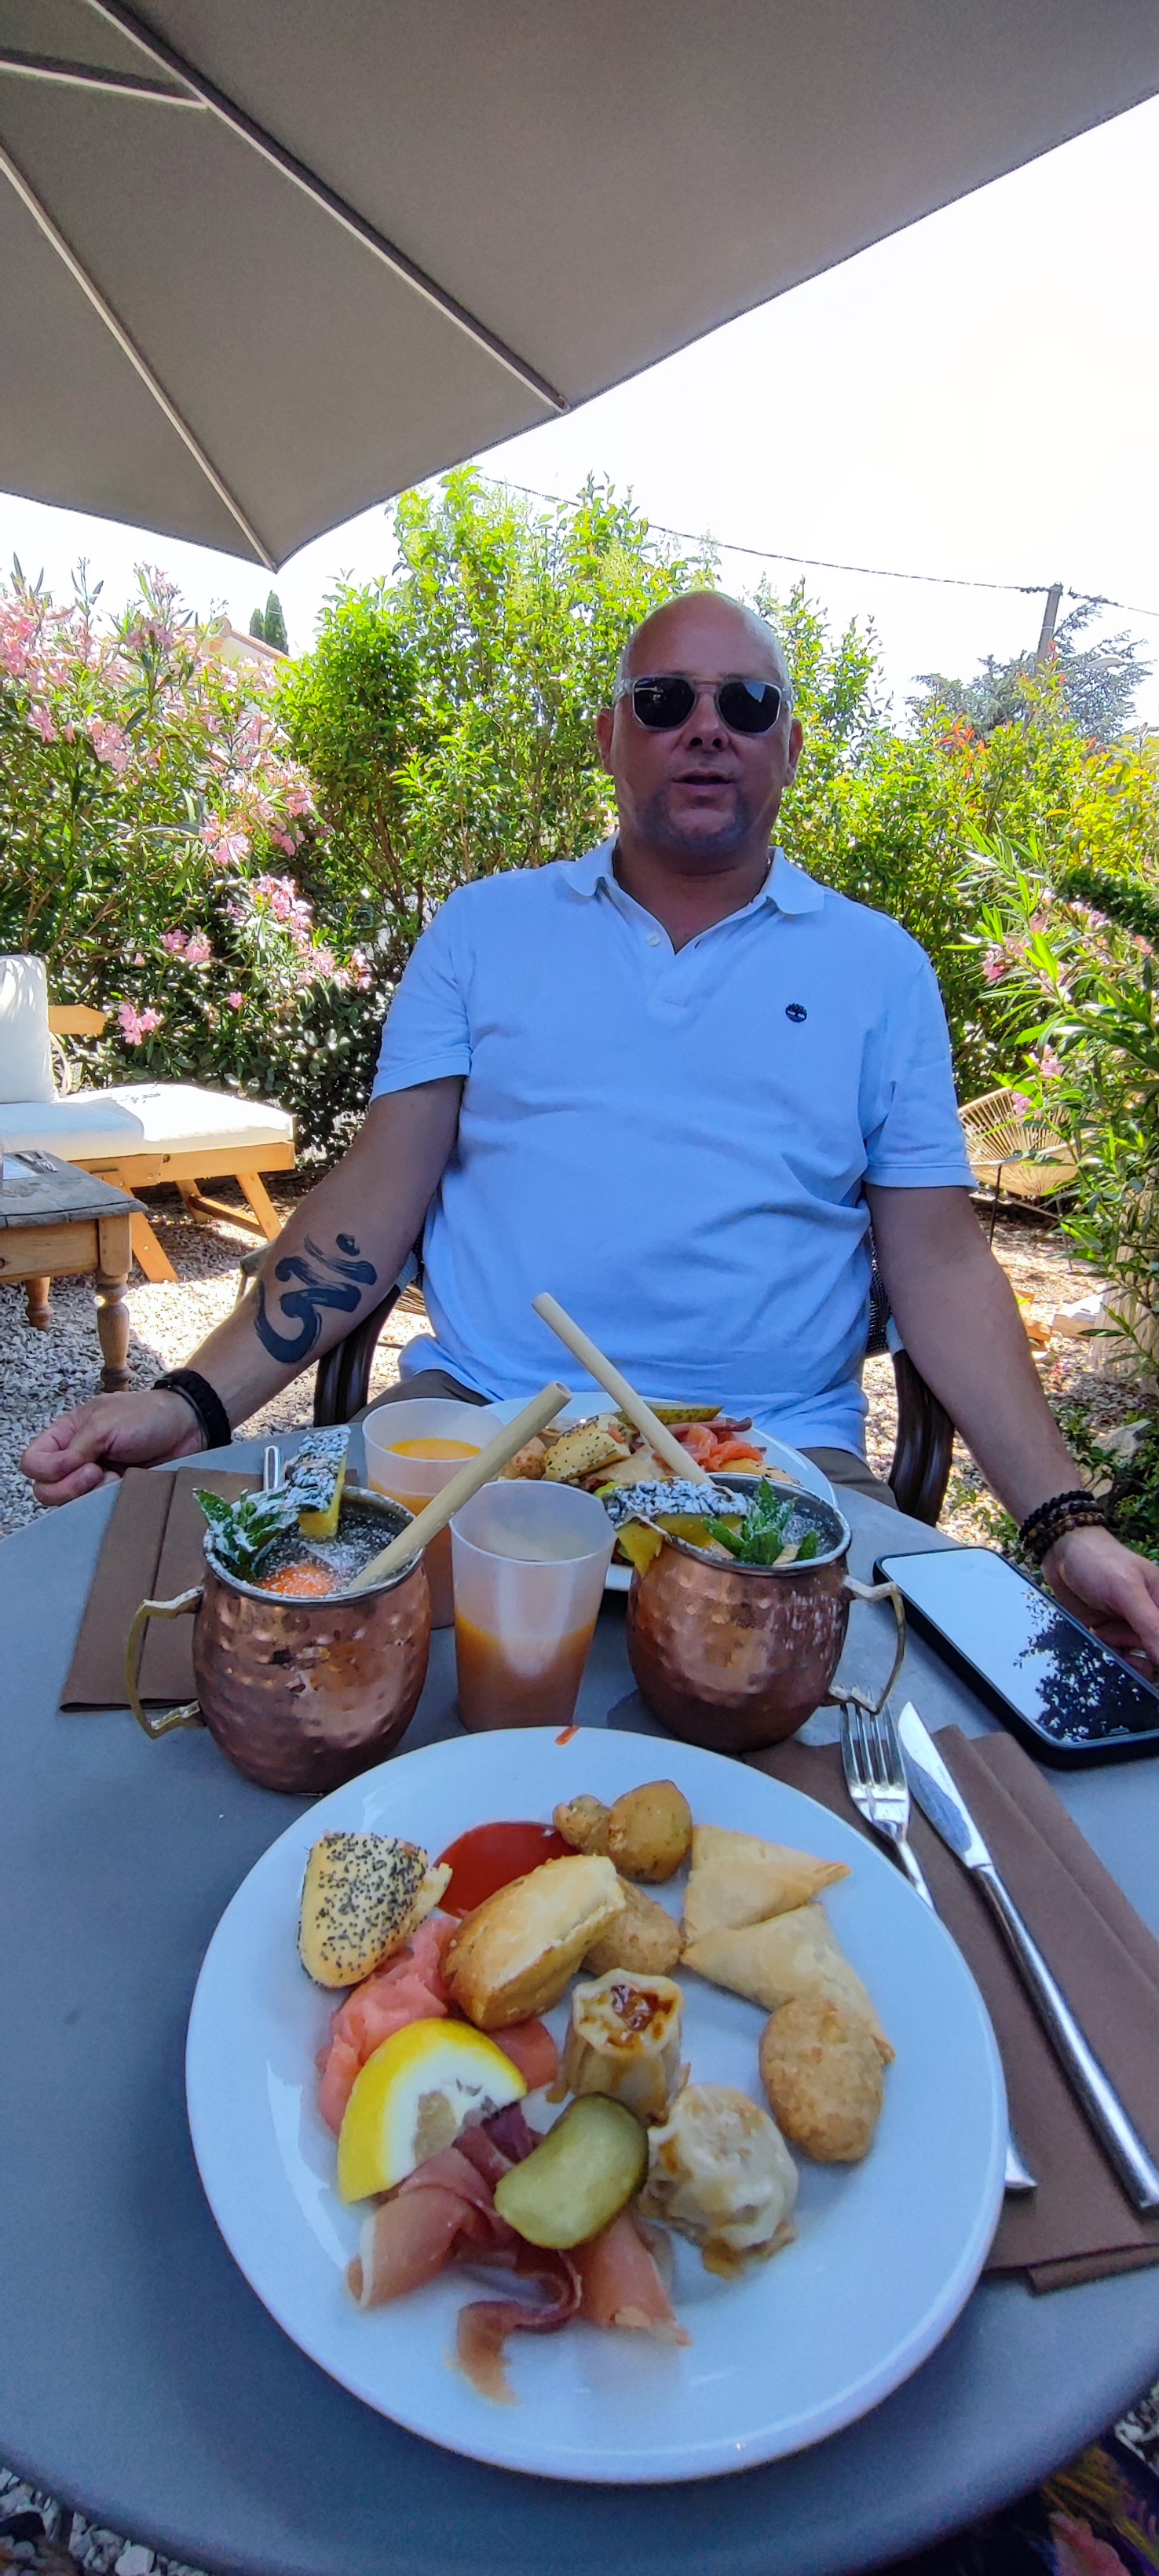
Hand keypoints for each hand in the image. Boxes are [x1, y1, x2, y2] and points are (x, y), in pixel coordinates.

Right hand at [20, 1391, 204, 1507]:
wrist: (188, 1428)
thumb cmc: (147, 1417)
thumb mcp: (106, 1423)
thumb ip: (77, 1447)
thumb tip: (61, 1471)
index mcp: (67, 1435)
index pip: (33, 1461)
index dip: (47, 1468)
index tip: (76, 1462)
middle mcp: (74, 1459)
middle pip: (45, 1489)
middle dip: (67, 1486)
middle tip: (96, 1472)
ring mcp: (94, 1480)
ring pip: (68, 1504)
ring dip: (87, 1495)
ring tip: (113, 1478)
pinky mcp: (114, 1494)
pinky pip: (96, 1509)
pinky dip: (104, 1502)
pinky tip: (123, 1487)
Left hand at [1041, 1524, 1158, 1676]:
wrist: (1061, 1553)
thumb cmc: (1100, 1562)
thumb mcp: (1127, 1590)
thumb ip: (1151, 1625)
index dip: (1157, 1653)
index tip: (1148, 1658)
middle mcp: (1149, 1619)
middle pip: (1153, 1653)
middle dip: (1138, 1654)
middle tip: (1116, 1640)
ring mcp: (1128, 1628)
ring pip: (1135, 1659)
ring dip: (1121, 1658)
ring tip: (1103, 1634)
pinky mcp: (1108, 1634)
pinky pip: (1114, 1656)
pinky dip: (1107, 1656)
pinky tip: (1096, 1639)